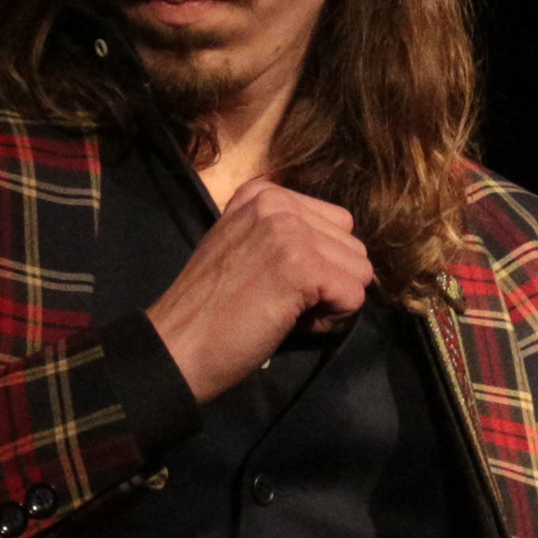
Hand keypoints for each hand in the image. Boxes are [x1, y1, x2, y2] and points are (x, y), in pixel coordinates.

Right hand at [146, 177, 375, 403]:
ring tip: (285, 309)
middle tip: (282, 300)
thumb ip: (288, 234)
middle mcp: (277, 202)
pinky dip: (330, 319)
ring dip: (331, 300)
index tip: (278, 281)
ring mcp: (289, 230)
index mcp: (264, 193)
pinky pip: (353, 296)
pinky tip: (290, 321)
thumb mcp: (245, 245)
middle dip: (330, 280)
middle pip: (353, 246)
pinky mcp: (301, 264)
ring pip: (359, 271)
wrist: (178, 344)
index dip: (319, 261)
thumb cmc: (212, 307)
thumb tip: (344, 251)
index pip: (337, 223)